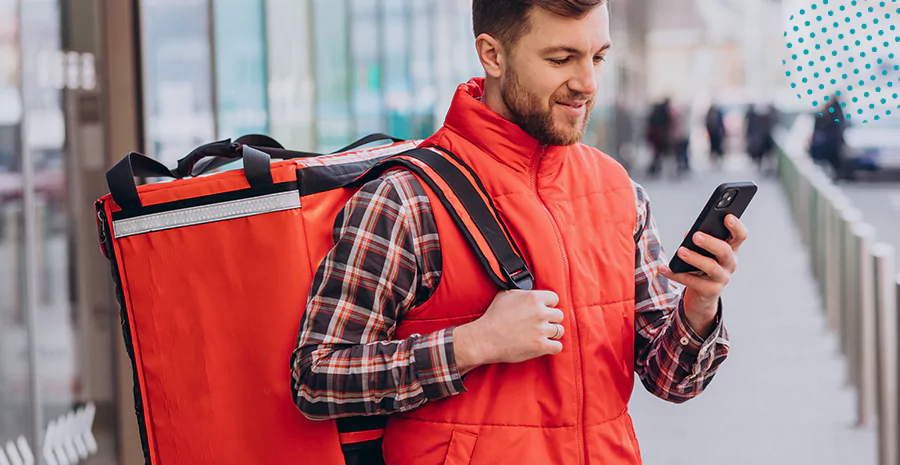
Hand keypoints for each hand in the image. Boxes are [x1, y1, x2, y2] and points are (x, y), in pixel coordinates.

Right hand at [453, 290, 563, 374]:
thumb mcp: (505, 295)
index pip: (554, 298)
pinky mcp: (541, 346)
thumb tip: (525, 289)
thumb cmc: (493, 317)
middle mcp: (540, 313)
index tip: (543, 310)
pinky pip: (557, 346)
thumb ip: (520, 291)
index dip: (548, 305)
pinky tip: (546, 345)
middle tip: (542, 323)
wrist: (485, 338)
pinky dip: (552, 346)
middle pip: (559, 315)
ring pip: (559, 330)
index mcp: (533, 298)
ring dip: (552, 333)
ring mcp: (541, 330)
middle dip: (551, 319)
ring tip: (542, 334)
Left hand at [660, 214, 747, 337]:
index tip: (727, 217)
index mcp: (730, 249)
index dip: (736, 227)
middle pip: (725, 251)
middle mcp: (730, 263)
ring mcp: (722, 278)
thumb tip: (689, 235)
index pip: (739, 236)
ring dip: (695, 258)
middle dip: (710, 242)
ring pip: (711, 267)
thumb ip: (698, 239)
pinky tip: (663, 268)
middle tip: (696, 236)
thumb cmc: (702, 265)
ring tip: (681, 251)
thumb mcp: (702, 250)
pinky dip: (676, 274)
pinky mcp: (711, 290)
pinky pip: (693, 281)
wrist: (702, 294)